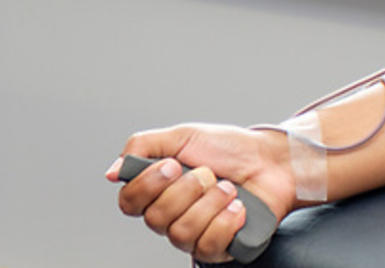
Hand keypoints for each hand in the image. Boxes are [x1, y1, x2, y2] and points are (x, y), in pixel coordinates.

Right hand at [106, 123, 296, 263]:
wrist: (271, 160)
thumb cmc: (229, 149)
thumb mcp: (184, 136)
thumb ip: (143, 147)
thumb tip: (113, 172)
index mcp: (158, 191)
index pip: (130, 202)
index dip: (147, 186)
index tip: (173, 165)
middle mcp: (171, 217)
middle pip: (156, 219)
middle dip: (187, 189)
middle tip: (209, 173)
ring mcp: (194, 235)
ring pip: (182, 232)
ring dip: (210, 203)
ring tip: (229, 188)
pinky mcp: (218, 248)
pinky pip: (208, 246)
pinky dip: (226, 221)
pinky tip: (238, 207)